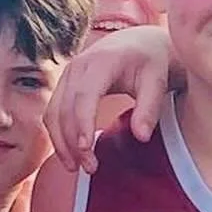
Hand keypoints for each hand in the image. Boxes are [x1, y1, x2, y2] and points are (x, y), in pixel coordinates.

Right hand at [46, 25, 176, 171]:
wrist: (140, 43)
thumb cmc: (150, 60)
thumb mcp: (157, 80)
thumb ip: (150, 108)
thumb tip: (141, 137)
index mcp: (101, 60)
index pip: (84, 95)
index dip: (82, 124)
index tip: (87, 149)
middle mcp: (78, 65)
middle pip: (65, 108)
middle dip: (72, 141)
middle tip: (90, 168)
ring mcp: (68, 74)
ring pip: (53, 112)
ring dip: (61, 142)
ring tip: (77, 167)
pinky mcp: (65, 84)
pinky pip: (53, 112)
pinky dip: (58, 134)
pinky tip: (70, 154)